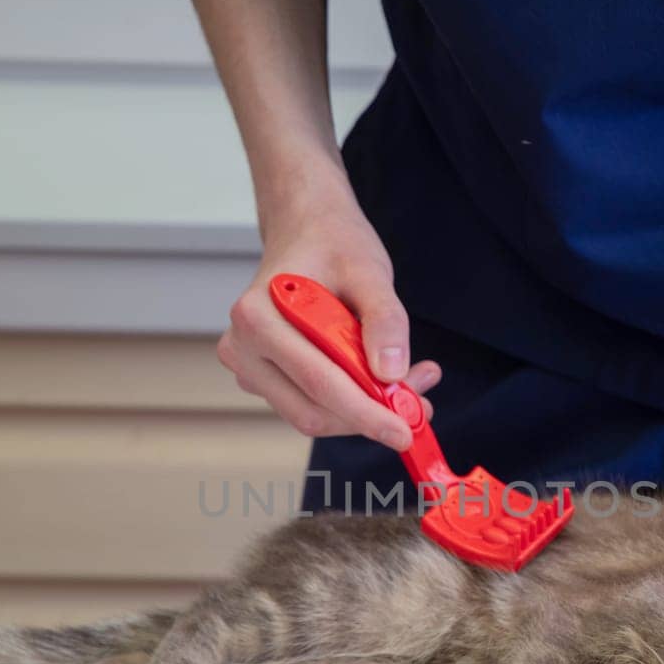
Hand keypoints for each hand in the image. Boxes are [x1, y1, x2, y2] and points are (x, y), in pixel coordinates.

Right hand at [218, 191, 439, 449]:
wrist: (307, 231)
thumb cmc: (333, 244)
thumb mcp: (369, 272)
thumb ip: (384, 321)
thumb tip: (391, 374)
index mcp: (258, 317)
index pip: (317, 383)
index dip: (365, 414)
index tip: (406, 432)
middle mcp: (242, 347)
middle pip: (312, 411)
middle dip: (369, 415)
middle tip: (421, 399)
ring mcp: (248, 366)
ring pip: (313, 414)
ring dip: (365, 410)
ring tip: (412, 379)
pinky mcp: (263, 378)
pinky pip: (310, 404)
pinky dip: (351, 402)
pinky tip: (384, 377)